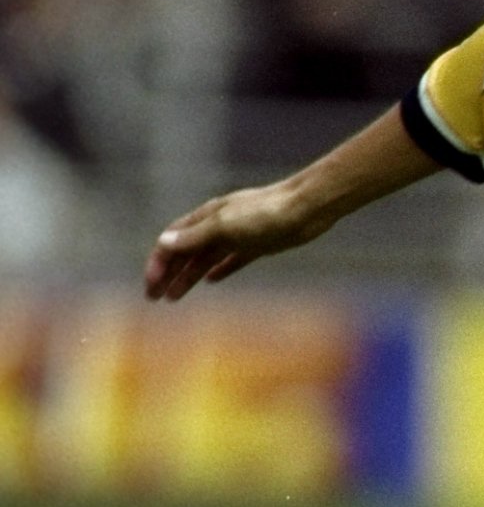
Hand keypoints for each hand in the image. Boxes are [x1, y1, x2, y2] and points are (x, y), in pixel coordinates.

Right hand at [144, 180, 334, 300]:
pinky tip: (212, 281)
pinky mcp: (258, 245)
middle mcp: (218, 226)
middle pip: (185, 252)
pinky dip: (220, 270)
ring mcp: (239, 235)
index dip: (158, 263)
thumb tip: (164, 242)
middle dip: (168, 274)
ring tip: (175, 297)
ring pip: (206, 259)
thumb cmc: (265, 213)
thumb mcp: (225, 225)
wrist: (308, 208)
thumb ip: (195, 235)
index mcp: (206, 217)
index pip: (172, 241)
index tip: (151, 287)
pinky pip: (232, 259)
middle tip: (155, 298)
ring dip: (188, 277)